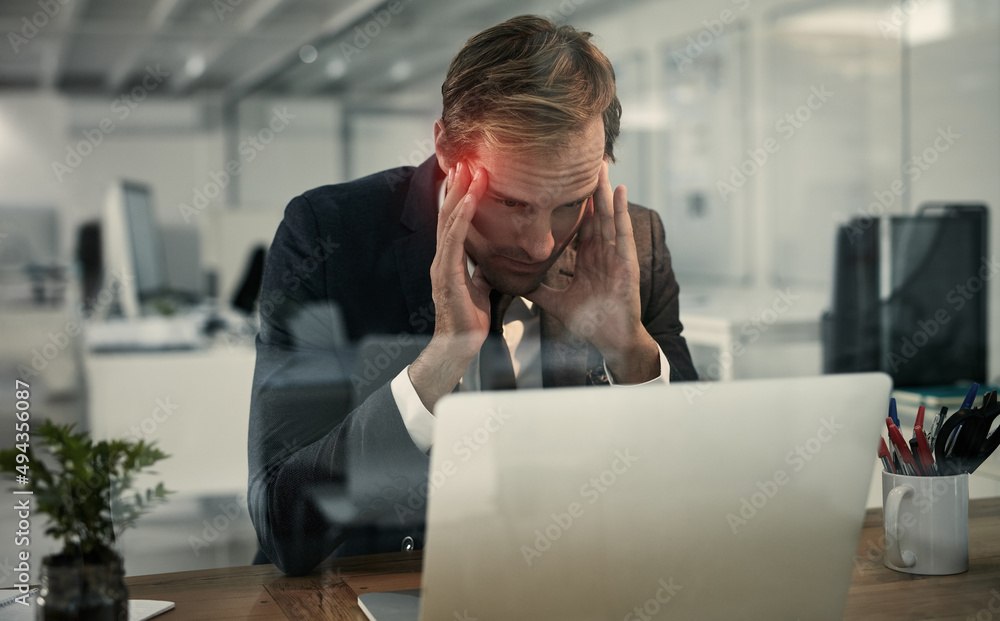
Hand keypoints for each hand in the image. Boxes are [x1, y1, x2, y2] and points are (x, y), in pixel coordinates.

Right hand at [409, 161, 490, 410]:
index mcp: (450, 260)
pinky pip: (454, 240)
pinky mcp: (446, 275)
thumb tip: (492, 262)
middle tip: (469, 158)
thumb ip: (482, 272)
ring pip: (449, 220)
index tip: (472, 172)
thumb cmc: (469, 322)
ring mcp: (442, 265)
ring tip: (471, 169)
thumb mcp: (481, 289)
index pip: (454, 220)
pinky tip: (469, 199)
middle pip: (448, 213)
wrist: (459, 347)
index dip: (461, 195)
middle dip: (459, 185)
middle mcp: (442, 257)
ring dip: (460, 192)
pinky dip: (461, 217)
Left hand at [525, 161, 658, 382]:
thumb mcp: (557, 303)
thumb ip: (538, 291)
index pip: (579, 226)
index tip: (561, 184)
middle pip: (595, 214)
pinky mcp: (626, 262)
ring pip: (608, 216)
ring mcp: (616, 255)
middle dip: (589, 189)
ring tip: (601, 166)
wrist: (611, 341)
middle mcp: (603, 253)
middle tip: (583, 161)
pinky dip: (621, 211)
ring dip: (605, 191)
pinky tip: (620, 191)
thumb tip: (514, 284)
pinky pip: (623, 232)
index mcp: (588, 260)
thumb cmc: (591, 323)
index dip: (571, 205)